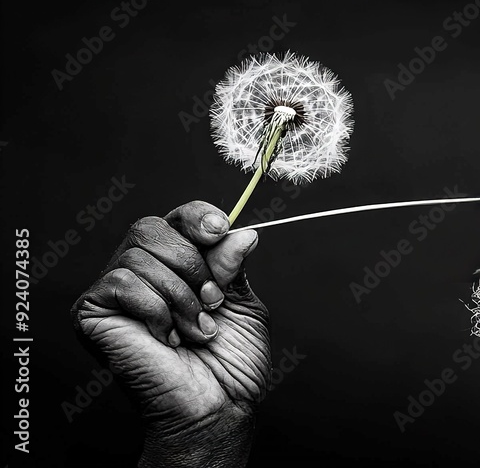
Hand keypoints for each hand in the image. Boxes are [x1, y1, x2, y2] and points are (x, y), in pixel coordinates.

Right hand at [71, 201, 270, 466]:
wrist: (216, 407)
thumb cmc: (230, 363)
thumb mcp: (243, 303)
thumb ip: (234, 265)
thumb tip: (240, 232)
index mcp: (177, 263)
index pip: (179, 218)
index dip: (198, 217)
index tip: (220, 229)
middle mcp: (141, 271)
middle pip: (152, 228)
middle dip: (191, 263)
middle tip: (212, 300)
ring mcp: (114, 291)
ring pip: (140, 256)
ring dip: (180, 296)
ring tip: (194, 330)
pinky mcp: (92, 312)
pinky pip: (123, 283)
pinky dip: (155, 310)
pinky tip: (166, 339)